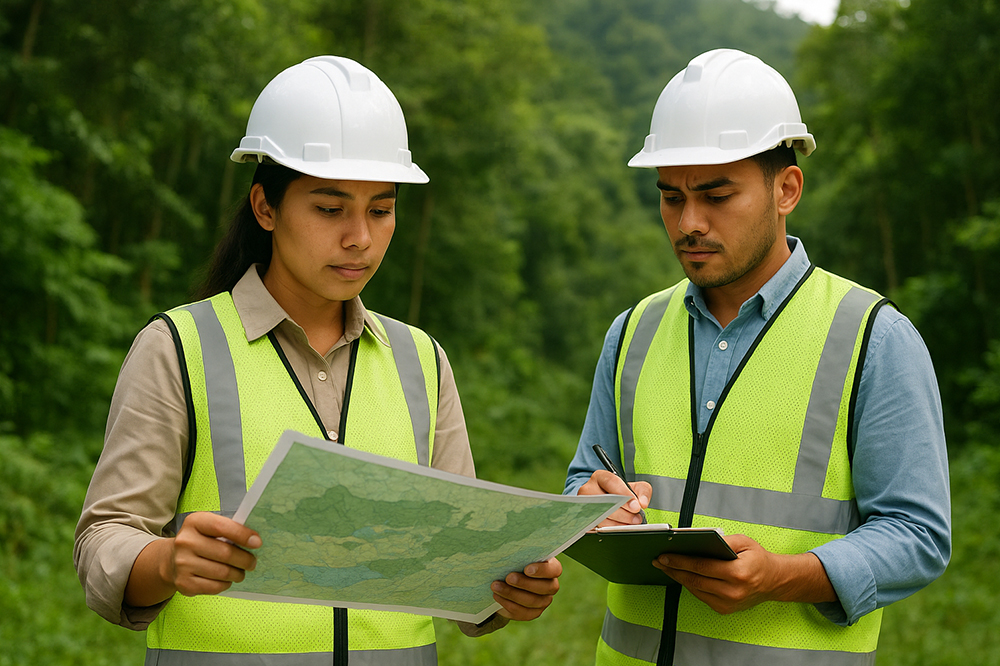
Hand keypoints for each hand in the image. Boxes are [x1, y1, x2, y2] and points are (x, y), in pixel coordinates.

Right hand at [167, 512, 261, 596]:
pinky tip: (226, 579)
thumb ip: (229, 529)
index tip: (257, 543)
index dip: (243, 535)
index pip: (222, 527)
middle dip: (245, 560)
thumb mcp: (210, 527)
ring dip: (238, 574)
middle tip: (252, 562)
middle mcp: (185, 542)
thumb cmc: (200, 540)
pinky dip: (226, 584)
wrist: (172, 559)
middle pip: (225, 553)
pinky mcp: (183, 583)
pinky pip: (215, 587)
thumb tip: (254, 541)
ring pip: (222, 572)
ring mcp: (182, 564)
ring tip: (241, 572)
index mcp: (195, 522)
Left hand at [491, 558, 561, 620]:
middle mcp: (550, 586)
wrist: (505, 582)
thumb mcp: (517, 556)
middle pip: (545, 587)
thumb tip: (507, 549)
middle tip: (508, 577)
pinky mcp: (532, 613)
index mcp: (551, 568)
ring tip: (496, 586)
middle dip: (524, 583)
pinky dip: (507, 603)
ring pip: (532, 601)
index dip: (543, 570)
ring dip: (512, 593)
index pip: (555, 569)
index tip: (526, 569)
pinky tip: (497, 596)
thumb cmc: (514, 563)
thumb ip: (518, 554)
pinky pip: (522, 612)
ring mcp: (543, 601)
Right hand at [578, 470, 650, 526]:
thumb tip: (642, 503)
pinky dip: (613, 528)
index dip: (624, 494)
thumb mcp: (635, 486)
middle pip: (605, 501)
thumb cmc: (620, 493)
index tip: (636, 505)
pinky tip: (622, 526)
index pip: (610, 482)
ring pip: (601, 516)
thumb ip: (643, 491)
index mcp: (600, 477)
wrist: (607, 499)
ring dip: (620, 522)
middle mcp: (588, 489)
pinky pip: (599, 525)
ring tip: (631, 522)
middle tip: (636, 518)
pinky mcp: (585, 518)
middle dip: (624, 512)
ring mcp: (584, 505)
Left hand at [651, 534, 836, 613]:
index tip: (664, 555)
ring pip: (696, 590)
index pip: (702, 567)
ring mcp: (729, 603)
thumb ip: (722, 540)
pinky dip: (690, 585)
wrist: (774, 581)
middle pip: (695, 580)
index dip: (680, 561)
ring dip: (678, 578)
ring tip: (665, 567)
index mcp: (738, 573)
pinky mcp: (725, 609)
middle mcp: (733, 591)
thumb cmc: (758, 558)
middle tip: (658, 561)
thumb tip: (696, 539)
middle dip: (673, 570)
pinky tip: (680, 575)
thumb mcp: (744, 541)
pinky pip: (702, 596)